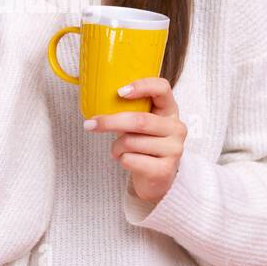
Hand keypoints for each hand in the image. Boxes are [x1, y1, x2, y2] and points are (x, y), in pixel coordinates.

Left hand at [83, 77, 185, 204]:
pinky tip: (127, 161)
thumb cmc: (144, 145)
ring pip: (131, 142)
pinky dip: (121, 160)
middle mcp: (176, 128)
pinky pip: (130, 160)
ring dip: (116, 147)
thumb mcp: (140, 125)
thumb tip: (98, 101)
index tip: (119, 92)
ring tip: (118, 151)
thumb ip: (129, 111)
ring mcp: (173, 150)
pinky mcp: (165, 170)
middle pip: (140, 120)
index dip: (142, 86)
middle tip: (90, 124)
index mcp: (170, 110)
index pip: (162, 88)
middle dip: (110, 122)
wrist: (156, 179)